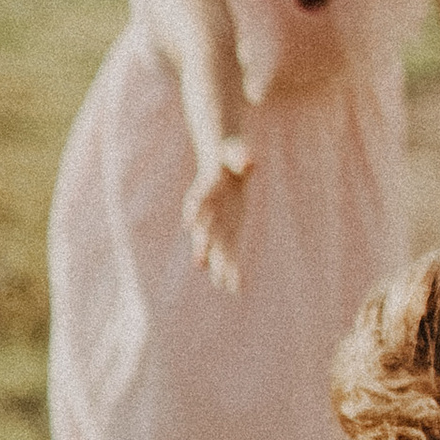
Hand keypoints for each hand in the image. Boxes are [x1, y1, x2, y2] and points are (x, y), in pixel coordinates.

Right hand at [181, 140, 249, 292]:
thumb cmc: (231, 156)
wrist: (226, 167)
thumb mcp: (237, 153)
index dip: (193, 211)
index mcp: (206, 190)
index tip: (189, 222)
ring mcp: (215, 225)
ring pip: (213, 247)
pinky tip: (233, 286)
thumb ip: (241, 158)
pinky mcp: (227, 233)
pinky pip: (227, 253)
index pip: (198, 201)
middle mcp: (207, 212)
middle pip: (203, 230)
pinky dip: (229, 268)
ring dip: (215, 264)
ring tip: (220, 282)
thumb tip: (250, 163)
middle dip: (201, 245)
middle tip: (200, 261)